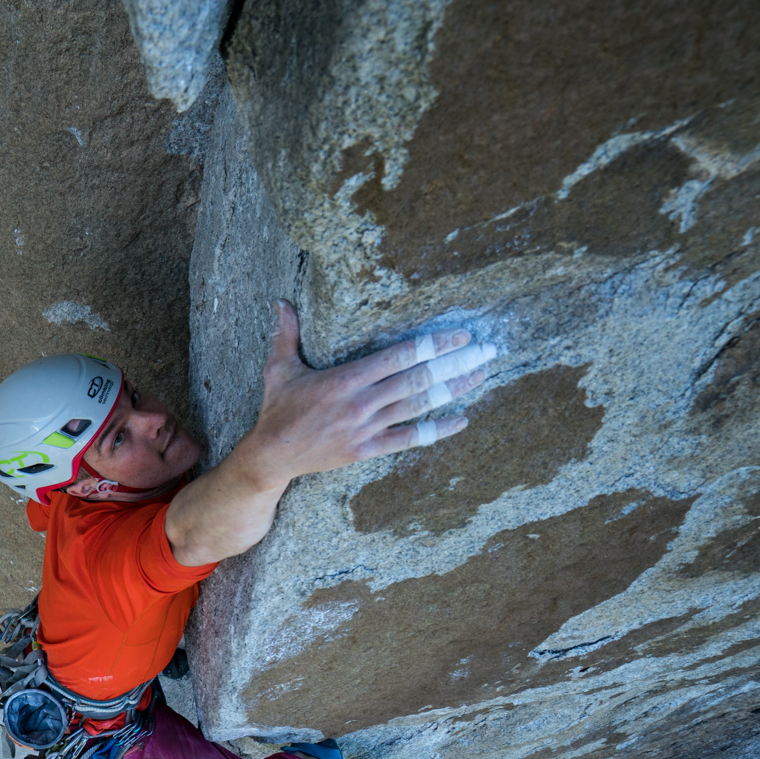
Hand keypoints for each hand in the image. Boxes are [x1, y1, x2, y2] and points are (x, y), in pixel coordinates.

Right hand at [163, 302, 493, 565]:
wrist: (271, 456)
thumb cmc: (276, 409)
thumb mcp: (278, 368)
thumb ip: (287, 334)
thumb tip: (281, 302)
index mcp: (343, 379)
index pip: (397, 357)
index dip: (432, 345)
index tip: (460, 335)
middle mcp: (360, 404)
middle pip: (418, 380)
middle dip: (456, 363)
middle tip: (488, 350)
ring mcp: (366, 428)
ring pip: (419, 405)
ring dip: (454, 389)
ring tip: (482, 374)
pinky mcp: (367, 449)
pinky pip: (409, 438)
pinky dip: (437, 429)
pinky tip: (462, 418)